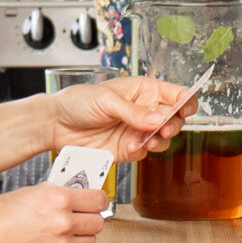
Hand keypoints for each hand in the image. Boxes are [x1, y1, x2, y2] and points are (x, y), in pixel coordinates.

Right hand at [0, 184, 106, 242]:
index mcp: (57, 199)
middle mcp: (62, 223)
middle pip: (98, 222)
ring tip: (69, 231)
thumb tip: (76, 195)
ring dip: (83, 236)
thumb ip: (56, 194)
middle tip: (82, 216)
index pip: (98, 199)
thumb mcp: (29, 192)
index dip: (97, 200)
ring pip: (91, 242)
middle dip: (91, 218)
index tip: (95, 201)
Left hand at [45, 76, 192, 163]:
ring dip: (159, 141)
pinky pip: (144, 152)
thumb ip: (134, 111)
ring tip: (147, 141)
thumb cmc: (78, 101)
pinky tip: (128, 148)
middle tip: (163, 129)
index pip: (174, 93)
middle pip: (174, 118)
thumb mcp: (106, 100)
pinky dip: (140, 151)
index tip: (185, 109)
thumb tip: (158, 118)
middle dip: (173, 124)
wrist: (56, 124)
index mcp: (143, 90)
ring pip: (163, 139)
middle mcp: (144, 110)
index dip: (185, 100)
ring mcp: (137, 131)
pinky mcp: (128, 149)